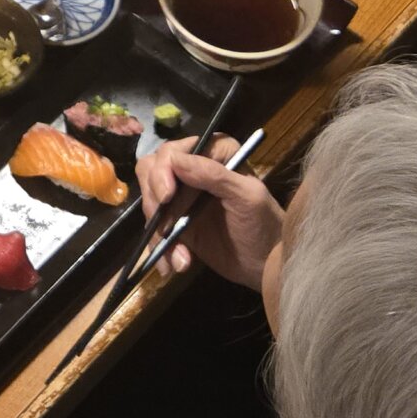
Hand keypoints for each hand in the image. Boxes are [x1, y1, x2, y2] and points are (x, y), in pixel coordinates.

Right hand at [137, 136, 285, 291]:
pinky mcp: (175, 221)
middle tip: (164, 229)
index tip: (166, 197)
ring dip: (158, 232)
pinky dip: (161, 248)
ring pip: (149, 200)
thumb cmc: (265, 224)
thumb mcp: (246, 197)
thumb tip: (175, 159)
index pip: (174, 152)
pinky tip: (174, 265)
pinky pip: (155, 228)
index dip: (163, 171)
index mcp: (214, 153)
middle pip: (152, 171)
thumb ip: (214, 175)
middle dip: (153, 202)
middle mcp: (194, 169)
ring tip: (180, 259)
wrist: (267, 264)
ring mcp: (182, 195)